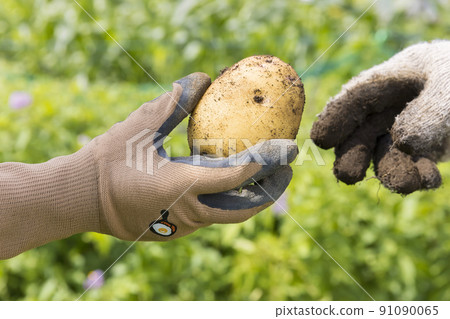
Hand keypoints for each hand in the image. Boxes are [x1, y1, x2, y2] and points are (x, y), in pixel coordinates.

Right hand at [85, 73, 297, 239]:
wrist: (78, 199)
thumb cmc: (106, 161)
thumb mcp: (137, 126)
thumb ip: (172, 103)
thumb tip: (203, 78)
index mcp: (178, 187)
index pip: (235, 177)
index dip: (265, 162)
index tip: (288, 148)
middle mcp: (186, 213)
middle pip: (242, 208)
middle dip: (271, 190)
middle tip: (289, 171)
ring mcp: (180, 227)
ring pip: (228, 216)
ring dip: (252, 198)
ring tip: (269, 179)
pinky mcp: (173, 232)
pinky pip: (210, 218)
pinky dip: (227, 203)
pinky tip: (233, 188)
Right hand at [311, 40, 449, 193]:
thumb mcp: (449, 81)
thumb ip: (429, 109)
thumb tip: (403, 143)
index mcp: (388, 81)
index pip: (354, 99)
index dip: (335, 118)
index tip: (321, 140)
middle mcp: (387, 109)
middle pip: (359, 135)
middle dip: (351, 157)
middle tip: (349, 175)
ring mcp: (402, 132)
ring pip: (384, 157)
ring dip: (391, 172)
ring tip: (406, 184)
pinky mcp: (420, 152)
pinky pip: (412, 168)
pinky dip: (419, 177)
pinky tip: (429, 180)